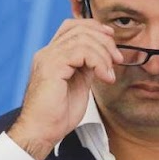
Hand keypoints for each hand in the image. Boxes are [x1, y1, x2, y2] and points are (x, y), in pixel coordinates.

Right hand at [8, 19, 122, 159]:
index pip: (72, 27)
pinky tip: (103, 76)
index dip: (94, 27)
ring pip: (82, 38)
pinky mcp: (51, 66)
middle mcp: (48, 53)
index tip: (111, 39)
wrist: (42, 132)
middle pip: (80, 29)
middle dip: (104, 41)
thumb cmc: (58, 114)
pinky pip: (80, 52)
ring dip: (103, 54)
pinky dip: (98, 62)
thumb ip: (87, 67)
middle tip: (117, 59)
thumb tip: (103, 56)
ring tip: (109, 73)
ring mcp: (48, 58)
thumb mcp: (79, 84)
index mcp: (53, 56)